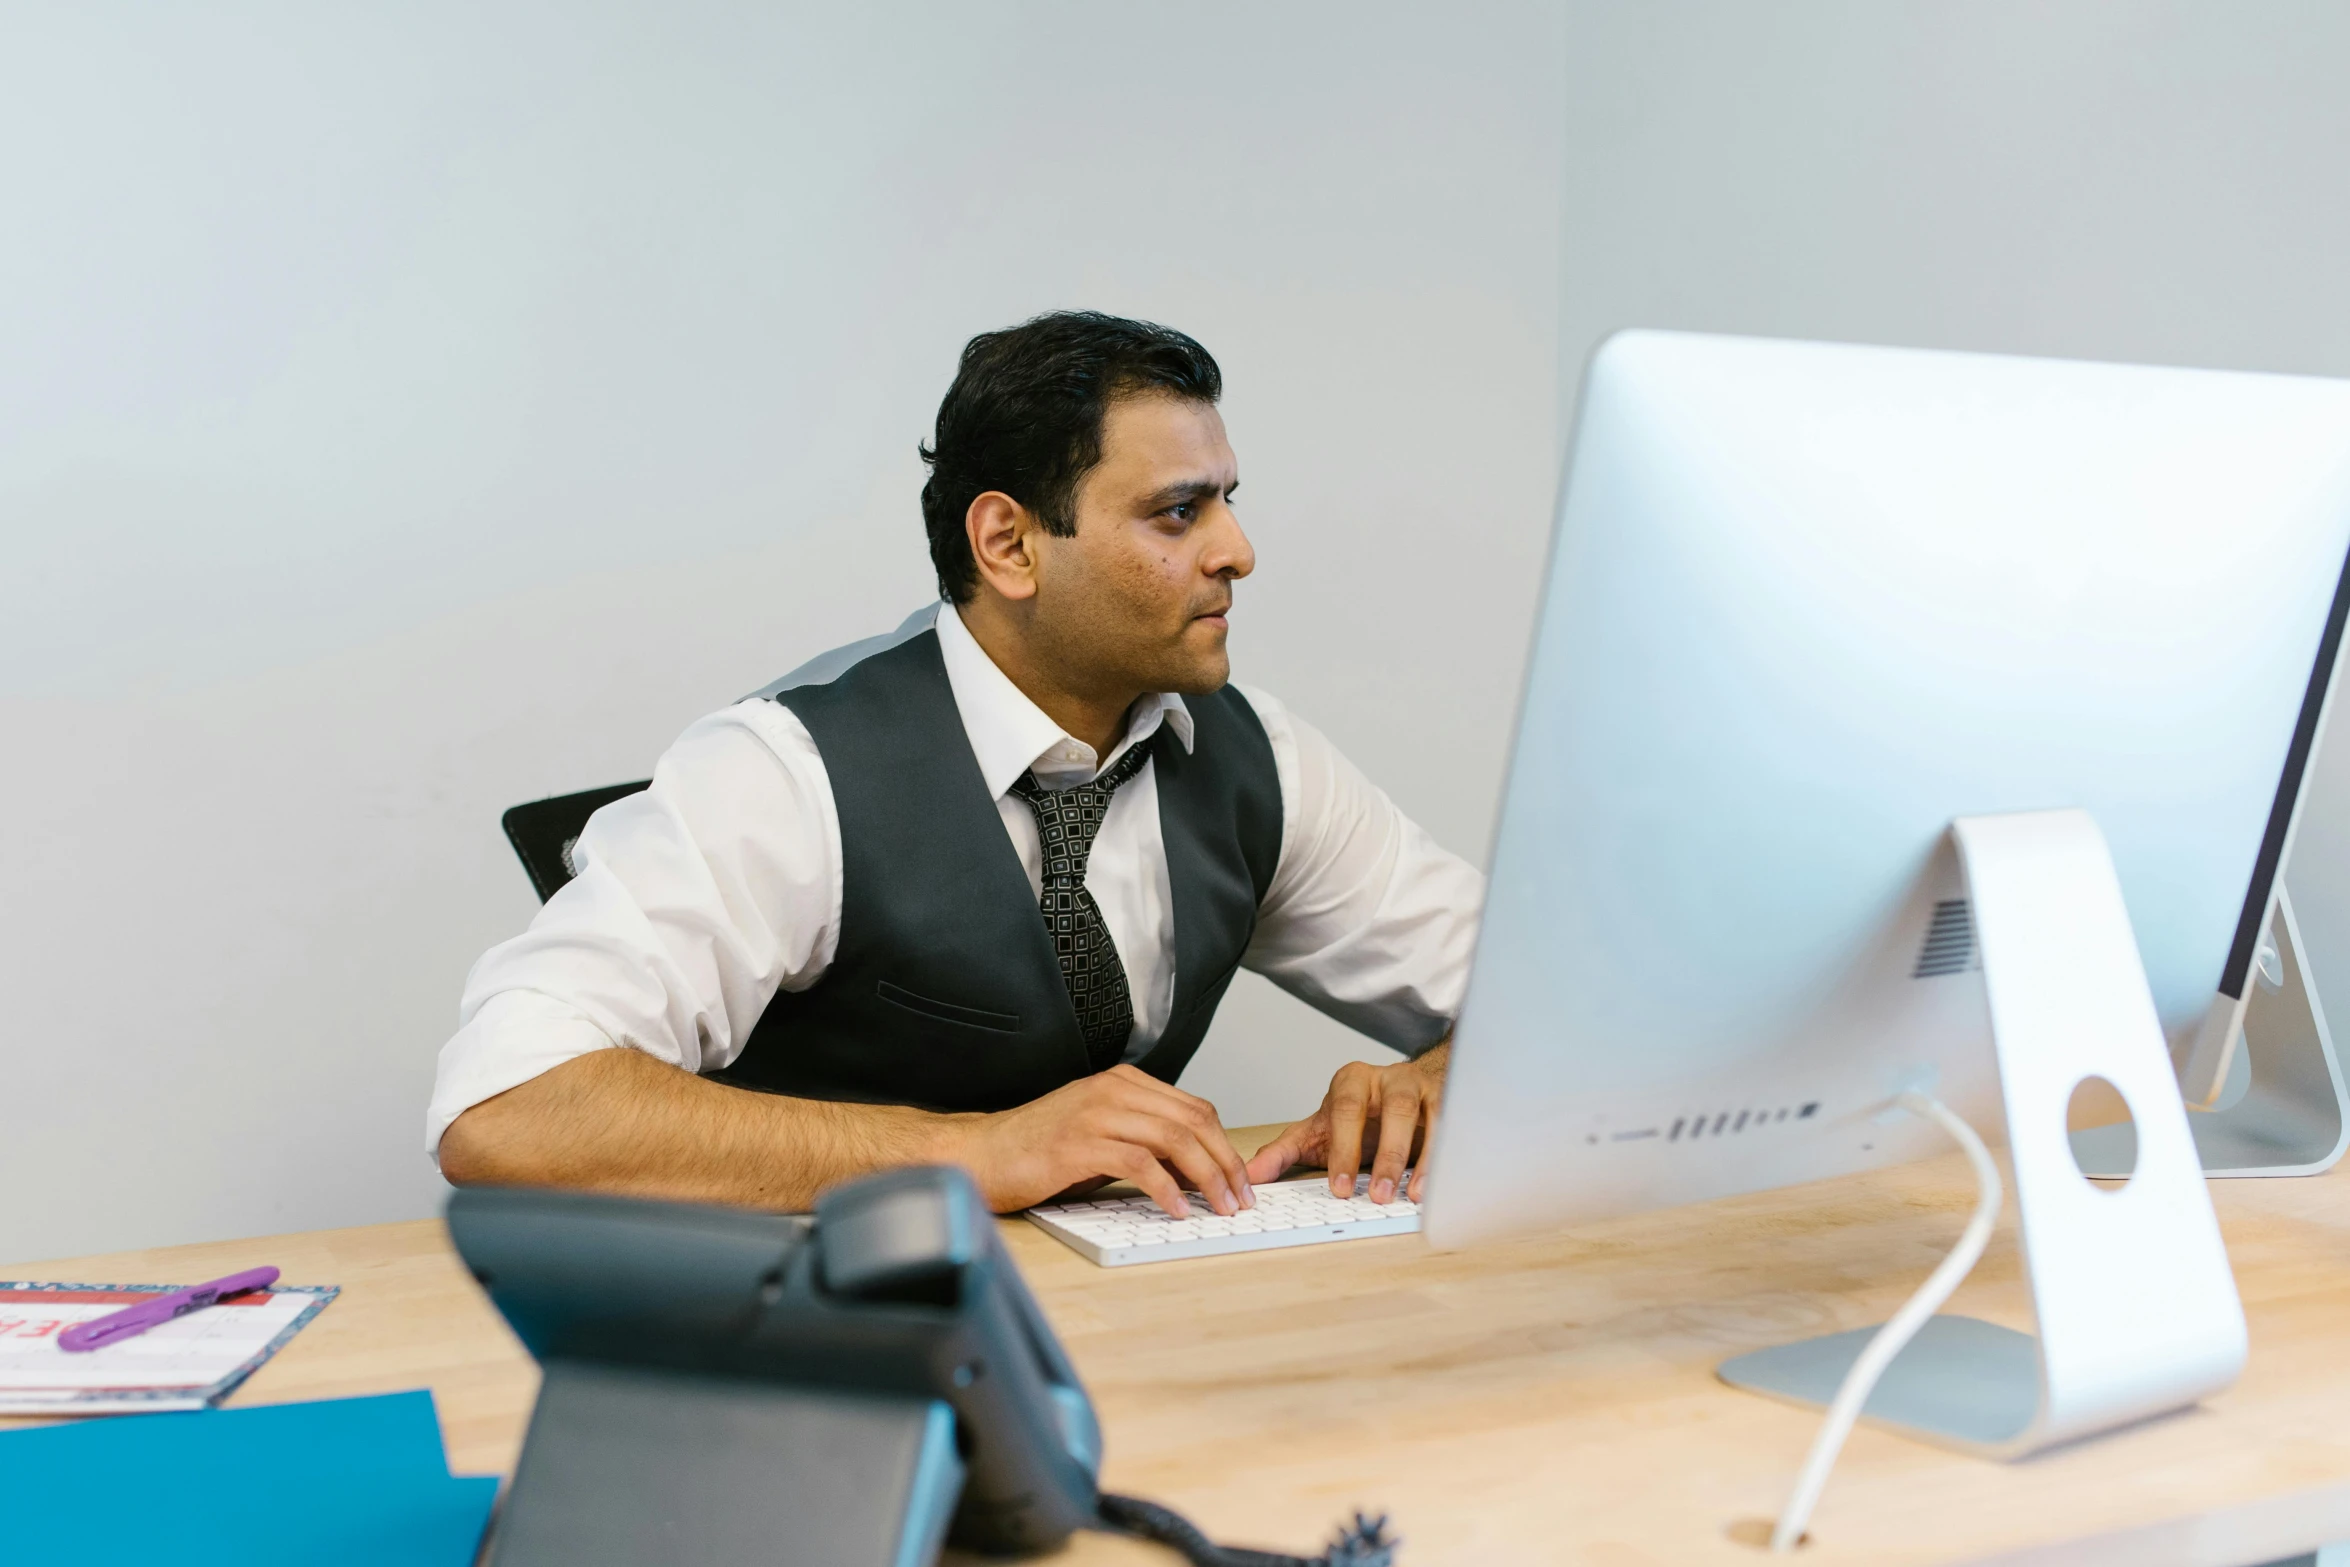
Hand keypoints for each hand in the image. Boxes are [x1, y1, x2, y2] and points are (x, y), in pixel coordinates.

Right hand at [939, 1065, 1254, 1218]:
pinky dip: (1166, 1190)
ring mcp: (1096, 1113)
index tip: (1240, 1180)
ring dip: (1206, 1178)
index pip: (1195, 1109)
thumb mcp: (1102, 1138)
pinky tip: (1176, 1210)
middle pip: (1193, 1121)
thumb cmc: (1038, 1150)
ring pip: (1174, 1139)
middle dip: (1226, 1163)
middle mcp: (1113, 1090)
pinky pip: (1140, 1163)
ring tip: (1218, 1208)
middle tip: (1240, 1199)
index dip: (1225, 1146)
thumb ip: (1147, 1144)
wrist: (982, 1155)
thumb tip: (1198, 1173)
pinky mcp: (1079, 1144)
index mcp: (1123, 1083)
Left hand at [1245, 1041, 1448, 1203]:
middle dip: (1386, 1155)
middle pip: (1392, 1109)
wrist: (1402, 1093)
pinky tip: (1437, 1185)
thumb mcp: (1318, 1132)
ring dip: (1421, 1158)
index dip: (1343, 1148)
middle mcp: (1387, 1078)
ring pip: (1426, 1115)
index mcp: (1350, 1082)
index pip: (1345, 1109)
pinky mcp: (1447, 1100)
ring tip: (1412, 1196)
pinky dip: (1446, 1156)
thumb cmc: (1359, 1117)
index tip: (1340, 1188)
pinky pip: (1452, 1126)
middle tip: (1377, 1196)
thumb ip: (1284, 1152)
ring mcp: (1421, 1087)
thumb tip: (1249, 1176)